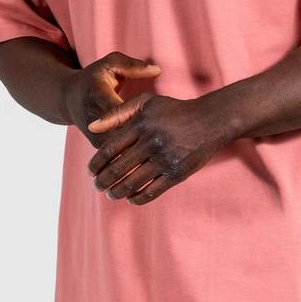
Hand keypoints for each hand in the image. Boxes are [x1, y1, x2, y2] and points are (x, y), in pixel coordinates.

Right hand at [63, 52, 161, 148]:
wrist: (69, 98)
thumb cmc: (95, 77)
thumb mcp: (111, 64)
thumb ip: (133, 66)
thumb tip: (157, 70)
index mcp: (98, 94)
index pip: (117, 109)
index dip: (137, 115)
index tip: (157, 117)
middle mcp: (94, 118)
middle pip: (121, 133)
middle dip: (143, 135)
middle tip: (165, 135)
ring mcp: (95, 134)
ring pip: (119, 148)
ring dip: (139, 147)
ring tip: (161, 144)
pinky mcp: (98, 145)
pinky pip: (117, 153)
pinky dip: (133, 153)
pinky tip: (151, 151)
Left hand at [87, 94, 232, 204]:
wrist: (209, 120)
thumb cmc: (173, 111)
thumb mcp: (145, 103)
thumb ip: (116, 113)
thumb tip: (91, 127)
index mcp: (140, 124)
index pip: (109, 149)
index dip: (96, 164)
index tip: (90, 172)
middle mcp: (151, 142)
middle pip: (117, 169)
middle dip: (103, 181)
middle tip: (98, 186)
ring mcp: (165, 159)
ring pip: (132, 183)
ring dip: (117, 192)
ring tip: (111, 194)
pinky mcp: (177, 173)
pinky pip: (152, 191)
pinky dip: (138, 198)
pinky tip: (131, 198)